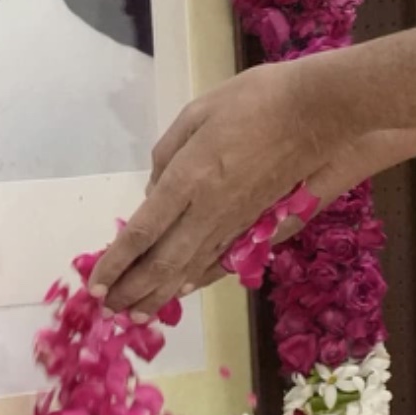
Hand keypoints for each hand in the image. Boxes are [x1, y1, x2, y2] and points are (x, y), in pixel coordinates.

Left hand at [94, 66, 351, 311]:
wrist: (320, 112)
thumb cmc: (257, 100)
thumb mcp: (198, 111)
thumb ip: (168, 152)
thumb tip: (154, 191)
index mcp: (188, 177)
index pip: (142, 231)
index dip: (116, 261)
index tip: (95, 283)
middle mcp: (209, 209)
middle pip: (163, 261)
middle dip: (132, 289)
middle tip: (109, 310)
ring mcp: (236, 222)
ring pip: (191, 269)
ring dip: (160, 294)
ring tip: (136, 314)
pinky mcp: (258, 225)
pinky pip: (221, 261)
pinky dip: (198, 280)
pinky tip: (185, 290)